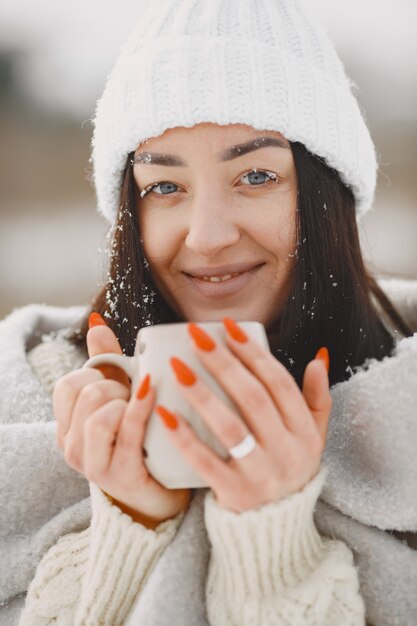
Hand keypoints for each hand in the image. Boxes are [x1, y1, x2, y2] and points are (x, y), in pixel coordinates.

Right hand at [52, 312, 190, 526]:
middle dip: (116, 386)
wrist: (157, 493)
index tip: (118, 381)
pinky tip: (152, 390)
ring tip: (143, 405)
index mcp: (68, 426)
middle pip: (87, 395)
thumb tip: (96, 320)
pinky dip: (140, 407)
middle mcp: (71, 447)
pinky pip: (127, 432)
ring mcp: (93, 465)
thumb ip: (104, 362)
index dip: (97, 374)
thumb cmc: (137, 437)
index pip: (68, 385)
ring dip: (126, 401)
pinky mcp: (121, 475)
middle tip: (135, 395)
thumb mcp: (117, 397)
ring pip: (99, 415)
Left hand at [155, 318, 330, 512]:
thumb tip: (318, 357)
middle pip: (252, 398)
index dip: (253, 353)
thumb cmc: (289, 469)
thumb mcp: (313, 436)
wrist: (276, 530)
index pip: (279, 383)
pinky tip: (164, 413)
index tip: (228, 328)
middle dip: (223, 363)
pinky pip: (206, 462)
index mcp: (304, 431)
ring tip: (177, 367)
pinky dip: (185, 437)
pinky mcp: (235, 493)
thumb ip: (317, 397)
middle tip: (196, 336)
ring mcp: (261, 474)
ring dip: (202, 394)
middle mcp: (287, 451)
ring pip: (230, 427)